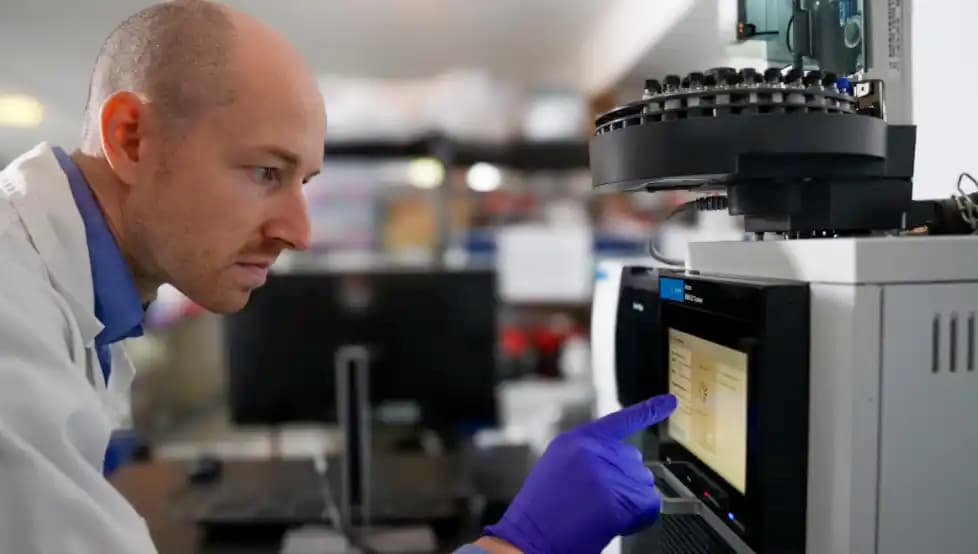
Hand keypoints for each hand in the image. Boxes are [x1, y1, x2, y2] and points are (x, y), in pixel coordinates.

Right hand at [484, 394, 677, 553]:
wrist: (528, 539)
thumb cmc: (540, 512)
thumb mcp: (558, 467)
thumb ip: (588, 456)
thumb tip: (619, 463)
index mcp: (576, 441)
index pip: (620, 420)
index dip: (649, 410)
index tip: (671, 401)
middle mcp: (594, 451)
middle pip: (634, 460)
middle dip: (623, 481)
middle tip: (595, 502)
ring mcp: (608, 474)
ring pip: (643, 483)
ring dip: (629, 500)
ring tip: (598, 513)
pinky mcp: (619, 498)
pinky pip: (649, 505)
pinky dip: (638, 518)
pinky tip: (614, 522)